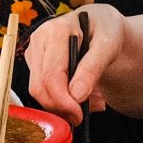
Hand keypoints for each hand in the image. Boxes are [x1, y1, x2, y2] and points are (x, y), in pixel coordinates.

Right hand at [24, 4, 123, 120]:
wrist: (100, 24)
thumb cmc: (105, 31)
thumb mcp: (108, 46)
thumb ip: (92, 68)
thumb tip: (76, 95)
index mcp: (56, 31)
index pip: (52, 75)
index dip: (63, 100)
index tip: (79, 115)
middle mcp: (39, 39)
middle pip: (39, 86)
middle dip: (60, 108)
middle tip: (81, 117)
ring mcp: (34, 51)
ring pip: (38, 90)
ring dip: (61, 104)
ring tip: (90, 101)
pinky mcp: (35, 62)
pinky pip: (41, 88)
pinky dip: (60, 99)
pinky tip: (80, 94)